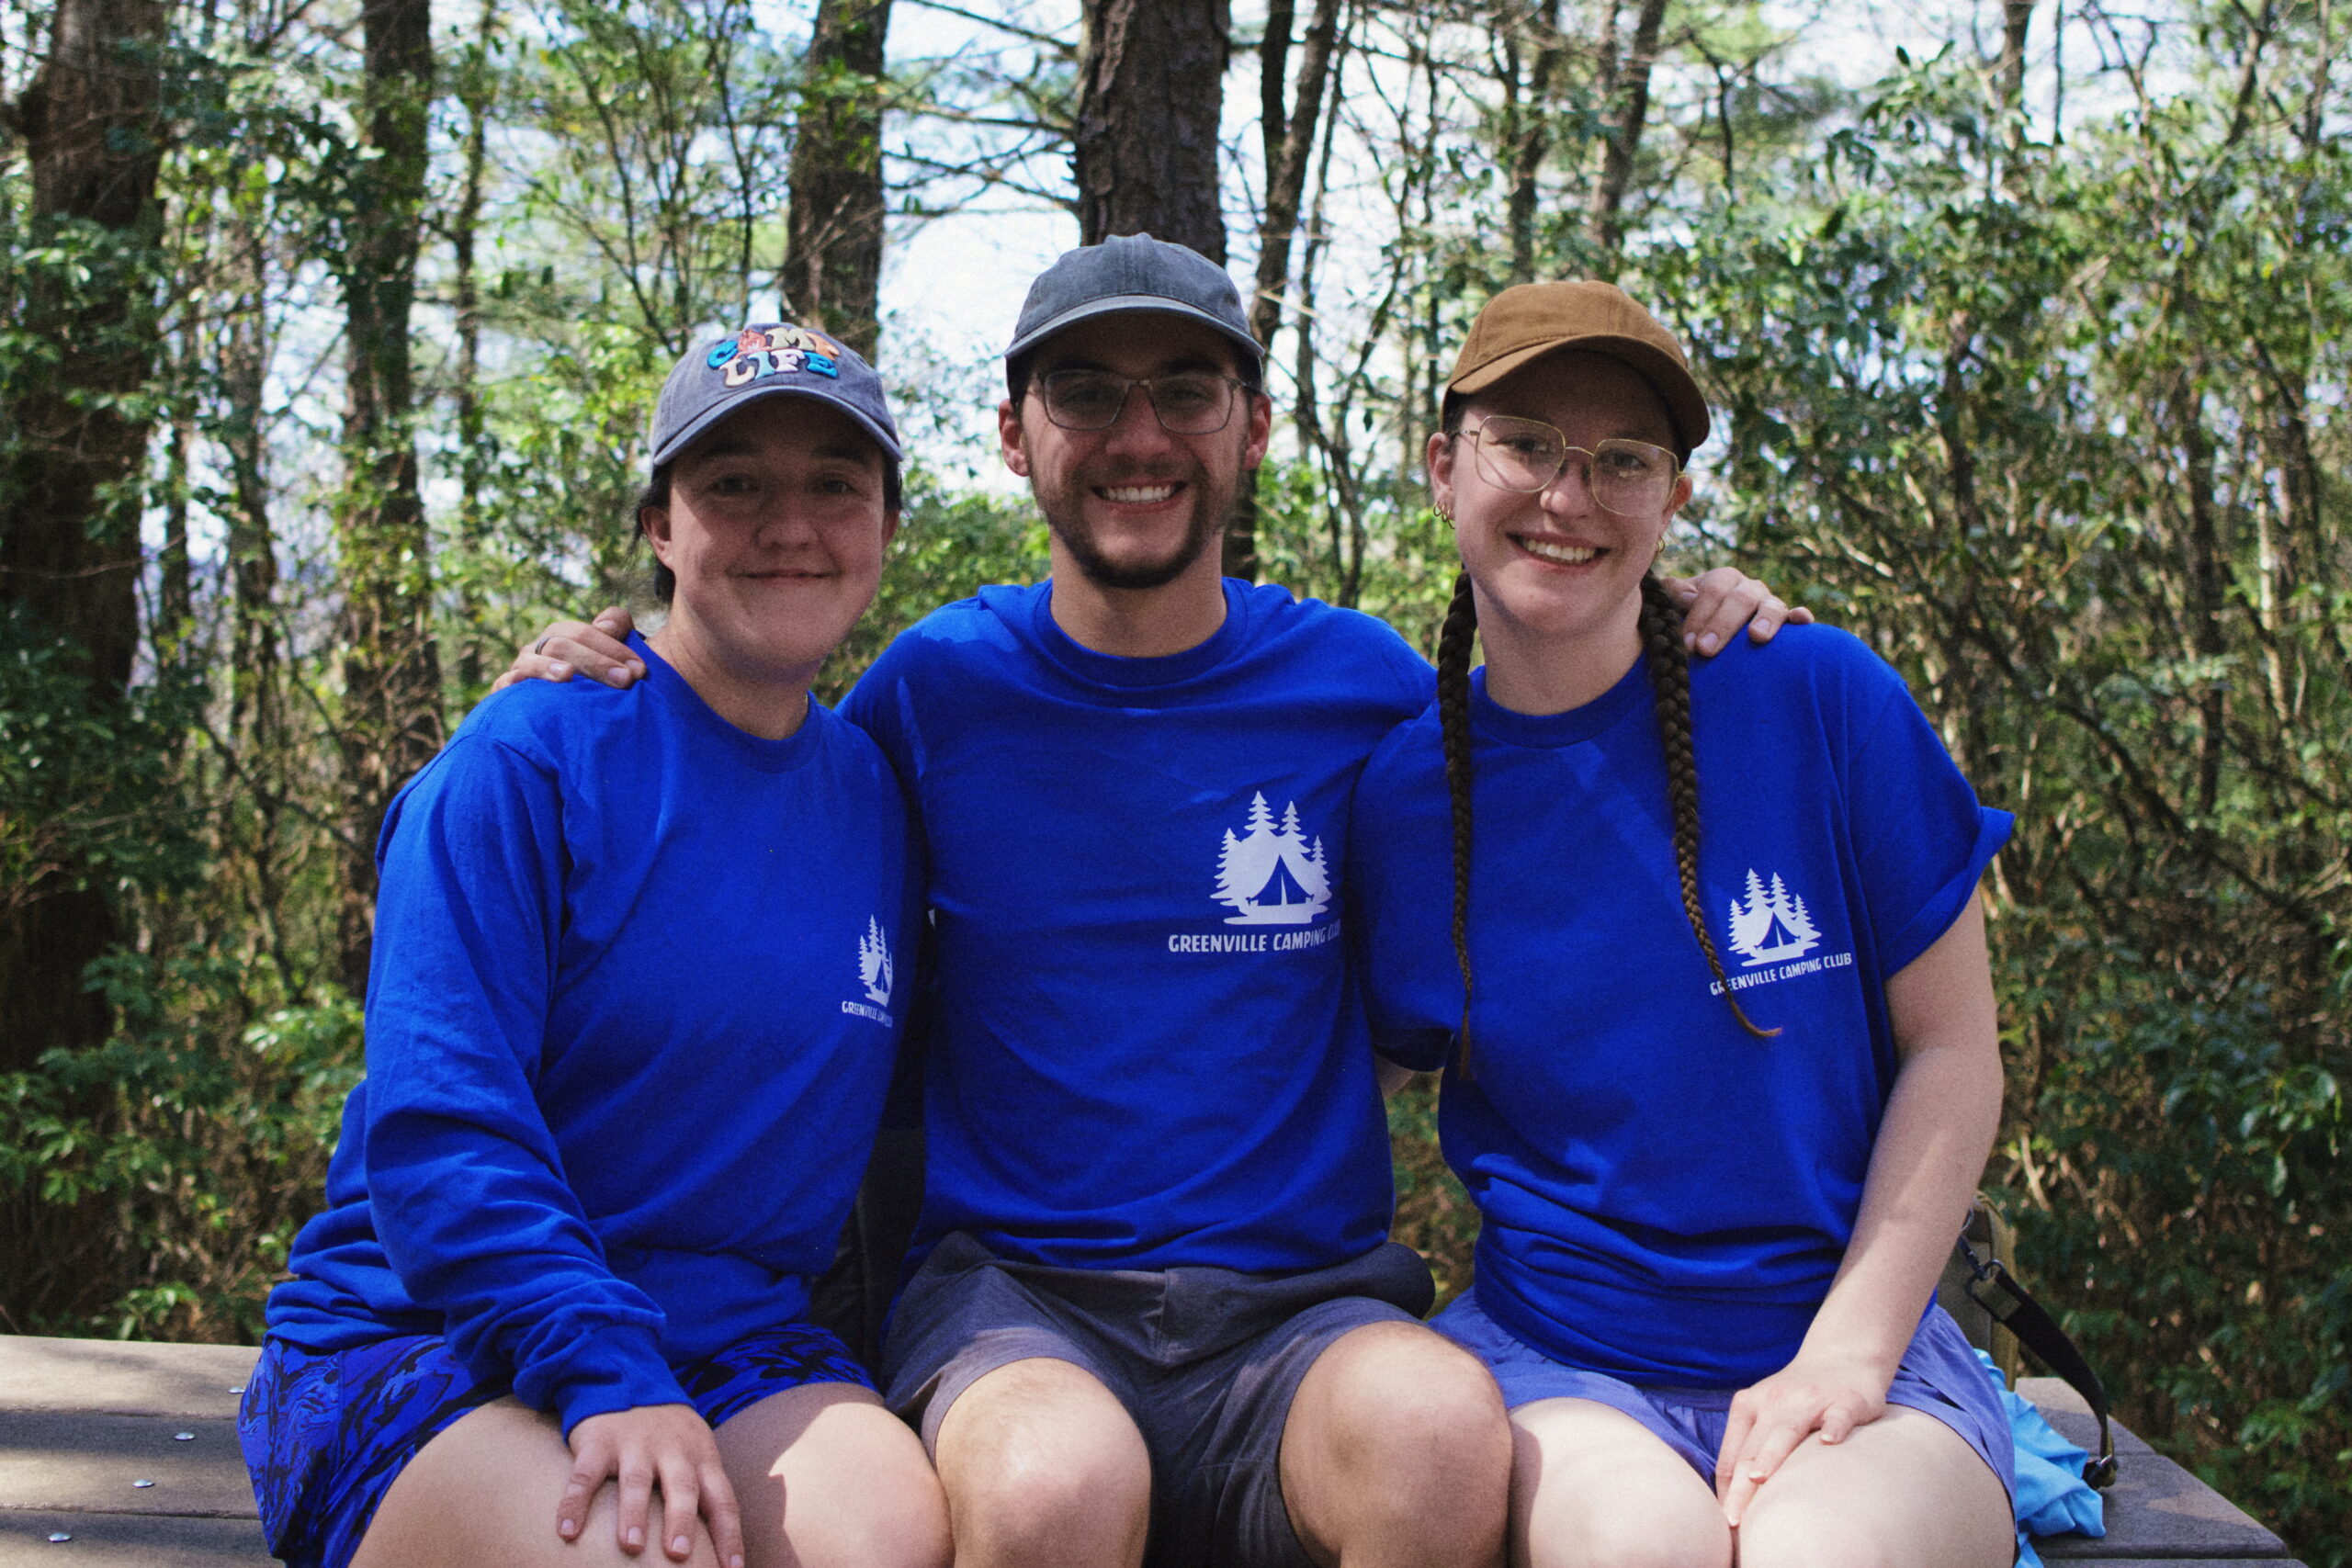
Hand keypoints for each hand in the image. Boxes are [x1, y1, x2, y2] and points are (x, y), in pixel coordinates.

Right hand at [492, 607, 644, 691]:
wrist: (556, 719)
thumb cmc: (591, 685)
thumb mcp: (609, 659)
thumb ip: (615, 633)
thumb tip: (611, 624)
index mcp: (563, 636)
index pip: (585, 632)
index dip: (613, 647)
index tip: (640, 670)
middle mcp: (541, 648)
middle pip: (563, 644)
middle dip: (596, 661)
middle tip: (625, 680)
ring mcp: (522, 668)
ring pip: (532, 660)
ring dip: (550, 667)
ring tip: (569, 675)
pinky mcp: (506, 691)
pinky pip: (505, 685)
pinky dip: (514, 684)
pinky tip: (527, 688)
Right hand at [558, 1403, 743, 1566]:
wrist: (625, 1376)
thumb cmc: (668, 1433)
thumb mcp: (696, 1451)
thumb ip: (704, 1490)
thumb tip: (719, 1547)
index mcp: (701, 1458)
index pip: (722, 1500)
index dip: (729, 1534)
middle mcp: (672, 1451)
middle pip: (682, 1487)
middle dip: (681, 1521)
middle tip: (678, 1555)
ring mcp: (635, 1444)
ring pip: (637, 1480)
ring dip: (634, 1513)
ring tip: (631, 1546)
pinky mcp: (599, 1441)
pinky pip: (585, 1475)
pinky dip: (574, 1503)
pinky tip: (567, 1532)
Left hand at [1663, 568, 1812, 656]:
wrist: (1715, 627)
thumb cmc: (1692, 615)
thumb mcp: (1677, 602)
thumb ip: (1674, 594)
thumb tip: (1689, 597)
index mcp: (1723, 579)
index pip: (1712, 591)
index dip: (1699, 616)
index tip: (1688, 643)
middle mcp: (1749, 588)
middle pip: (1740, 599)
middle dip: (1722, 625)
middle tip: (1706, 649)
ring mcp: (1769, 603)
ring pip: (1771, 606)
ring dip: (1765, 620)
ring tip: (1757, 637)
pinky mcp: (1786, 620)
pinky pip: (1797, 616)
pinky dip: (1801, 616)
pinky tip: (1802, 621)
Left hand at [1713, 1350, 1886, 1526]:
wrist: (1842, 1355)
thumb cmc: (1797, 1398)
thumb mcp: (1766, 1413)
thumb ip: (1748, 1448)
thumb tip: (1732, 1498)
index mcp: (1749, 1406)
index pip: (1733, 1455)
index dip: (1727, 1490)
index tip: (1725, 1523)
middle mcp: (1774, 1402)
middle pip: (1753, 1449)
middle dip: (1741, 1487)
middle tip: (1733, 1520)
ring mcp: (1809, 1400)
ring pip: (1786, 1430)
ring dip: (1772, 1454)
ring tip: (1759, 1479)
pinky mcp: (1845, 1400)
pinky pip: (1838, 1416)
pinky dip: (1833, 1427)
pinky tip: (1829, 1442)